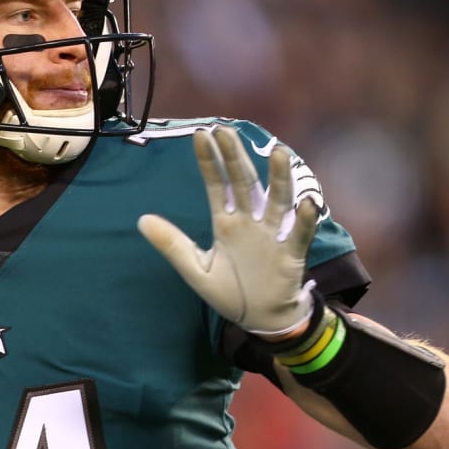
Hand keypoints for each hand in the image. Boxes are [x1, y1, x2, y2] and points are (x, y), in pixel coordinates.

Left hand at [137, 126, 319, 338]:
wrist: (260, 319)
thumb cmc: (230, 291)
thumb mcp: (195, 269)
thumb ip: (172, 244)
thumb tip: (141, 220)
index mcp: (226, 223)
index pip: (217, 184)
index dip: (209, 161)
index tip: (202, 134)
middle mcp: (250, 222)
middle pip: (244, 183)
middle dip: (235, 157)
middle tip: (226, 129)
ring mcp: (273, 236)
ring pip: (277, 201)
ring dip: (279, 178)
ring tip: (278, 152)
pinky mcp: (291, 255)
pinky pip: (299, 233)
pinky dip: (304, 219)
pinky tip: (307, 202)